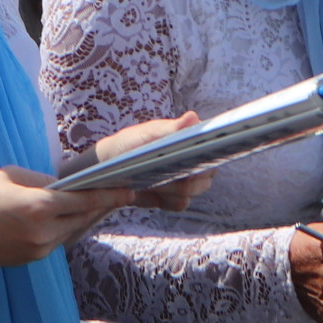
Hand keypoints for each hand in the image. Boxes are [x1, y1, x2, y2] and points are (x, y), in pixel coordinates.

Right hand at [0, 166, 122, 269]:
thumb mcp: (11, 175)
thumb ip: (42, 181)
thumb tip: (63, 186)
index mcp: (39, 207)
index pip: (84, 200)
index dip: (109, 195)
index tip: (129, 189)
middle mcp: (44, 232)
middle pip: (83, 217)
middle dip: (101, 205)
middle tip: (120, 191)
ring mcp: (39, 250)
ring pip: (73, 230)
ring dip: (85, 217)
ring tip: (99, 202)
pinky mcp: (32, 259)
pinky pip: (59, 240)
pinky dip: (67, 227)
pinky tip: (71, 216)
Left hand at [92, 114, 212, 212]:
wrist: (110, 167)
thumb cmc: (129, 144)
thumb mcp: (147, 134)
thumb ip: (170, 128)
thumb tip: (193, 118)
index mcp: (191, 139)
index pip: (212, 147)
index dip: (208, 156)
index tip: (194, 163)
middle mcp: (194, 160)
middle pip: (206, 174)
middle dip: (188, 178)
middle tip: (166, 174)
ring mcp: (186, 180)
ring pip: (193, 191)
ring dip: (173, 188)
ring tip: (152, 181)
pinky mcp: (175, 198)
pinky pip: (180, 204)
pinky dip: (166, 199)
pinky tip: (152, 191)